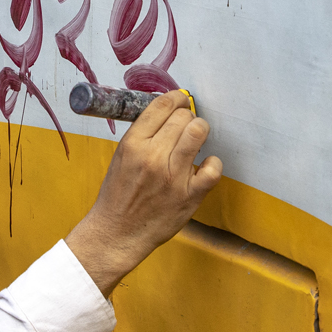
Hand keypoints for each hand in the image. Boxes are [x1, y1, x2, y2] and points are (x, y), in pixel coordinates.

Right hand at [65, 90, 222, 296]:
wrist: (117, 233)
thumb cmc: (118, 194)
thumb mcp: (121, 156)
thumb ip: (143, 134)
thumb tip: (168, 111)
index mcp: (133, 144)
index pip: (161, 106)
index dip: (176, 98)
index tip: (181, 101)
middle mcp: (153, 157)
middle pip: (183, 116)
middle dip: (187, 117)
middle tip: (184, 128)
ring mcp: (173, 177)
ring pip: (198, 132)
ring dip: (199, 131)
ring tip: (194, 140)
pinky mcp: (189, 196)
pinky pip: (213, 167)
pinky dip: (213, 163)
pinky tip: (203, 166)